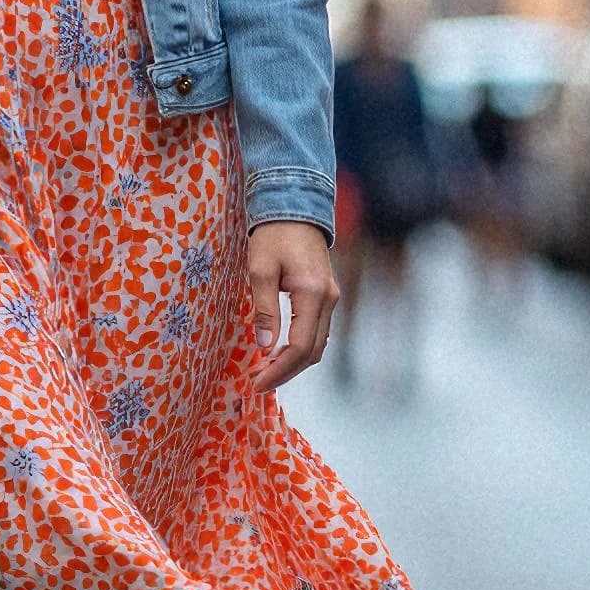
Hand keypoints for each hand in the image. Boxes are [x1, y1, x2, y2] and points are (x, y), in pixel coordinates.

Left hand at [247, 221, 337, 394]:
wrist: (295, 207)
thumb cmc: (273, 234)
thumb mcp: (260, 269)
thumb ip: (264, 309)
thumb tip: (265, 346)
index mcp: (313, 294)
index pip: (301, 347)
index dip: (280, 370)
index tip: (257, 382)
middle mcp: (329, 299)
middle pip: (313, 352)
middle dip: (286, 372)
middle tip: (258, 382)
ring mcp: (331, 297)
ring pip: (317, 344)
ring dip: (293, 362)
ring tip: (264, 371)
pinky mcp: (326, 295)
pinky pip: (317, 331)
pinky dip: (299, 347)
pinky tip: (278, 351)